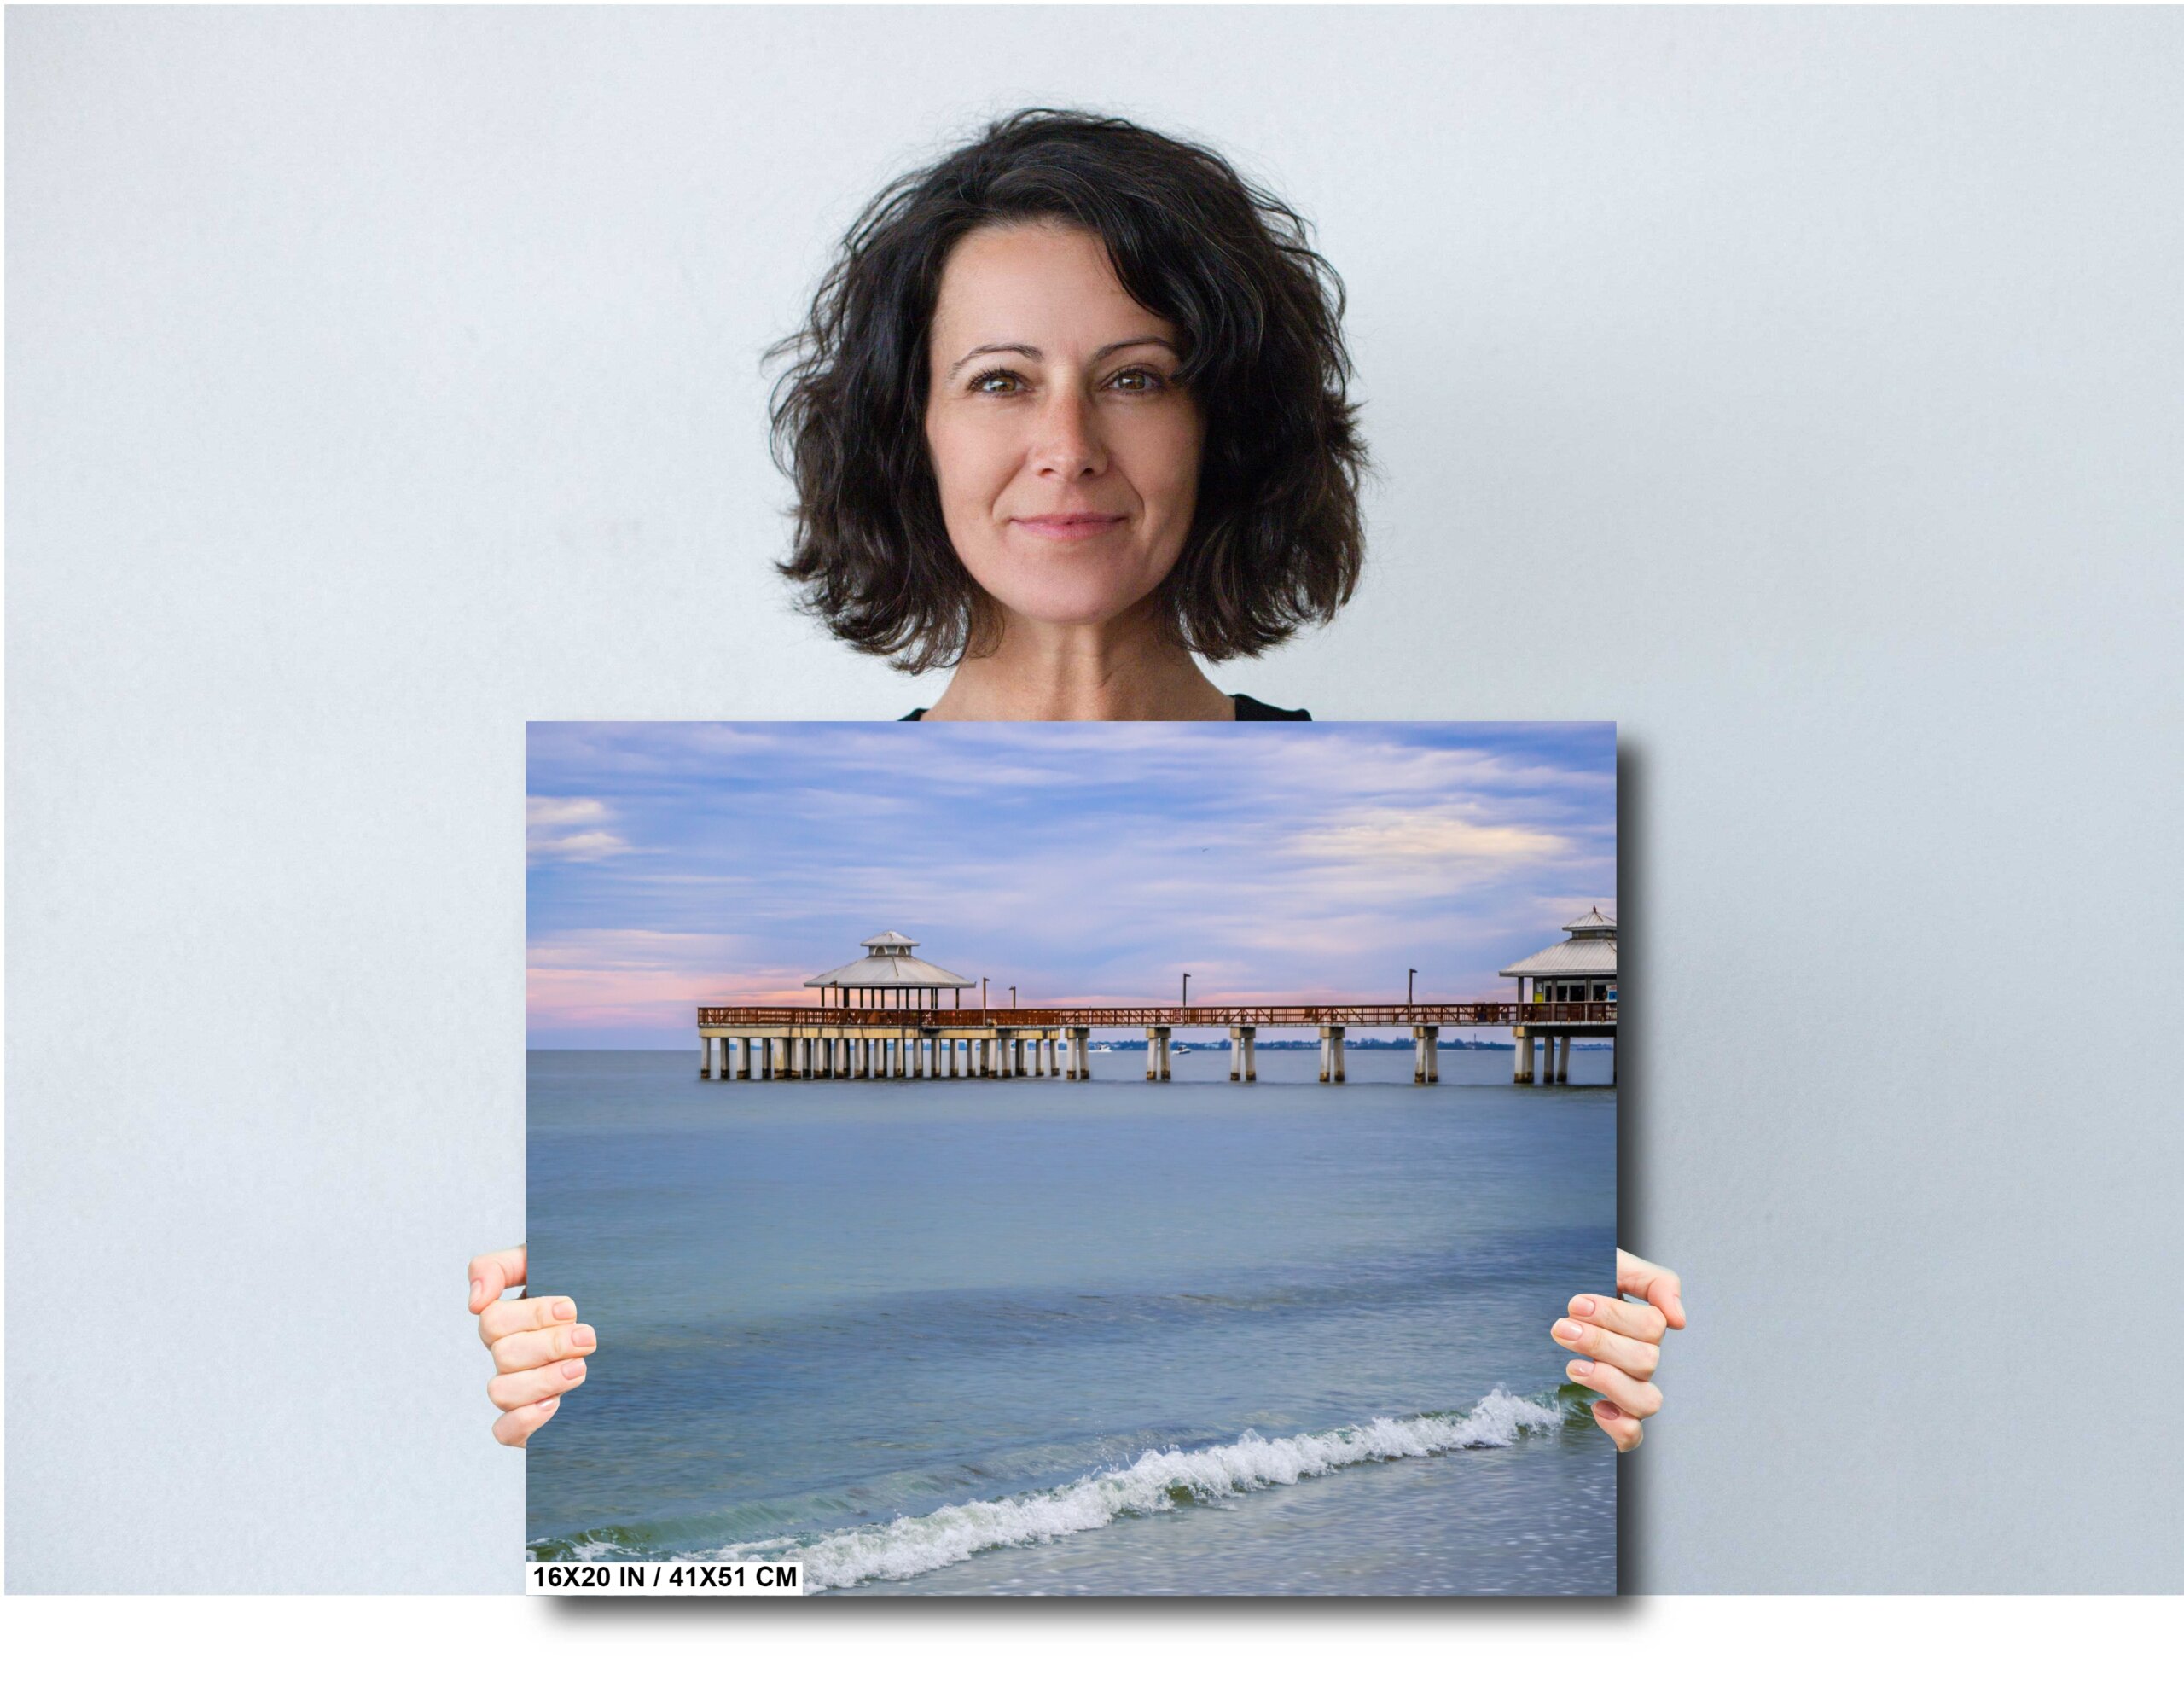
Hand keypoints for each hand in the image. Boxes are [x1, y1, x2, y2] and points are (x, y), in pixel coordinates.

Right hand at [468, 1244, 596, 1447]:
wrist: (627, 1327)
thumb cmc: (581, 1290)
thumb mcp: (544, 1264)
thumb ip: (499, 1268)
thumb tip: (475, 1302)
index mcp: (508, 1321)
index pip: (493, 1321)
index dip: (532, 1315)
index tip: (571, 1309)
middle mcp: (508, 1356)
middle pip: (503, 1355)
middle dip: (549, 1345)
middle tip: (587, 1338)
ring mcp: (517, 1389)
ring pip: (501, 1392)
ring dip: (543, 1380)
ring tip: (580, 1369)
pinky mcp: (528, 1422)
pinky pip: (503, 1431)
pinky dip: (524, 1420)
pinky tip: (554, 1404)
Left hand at [1553, 1248, 1684, 1451]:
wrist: (1546, 1292)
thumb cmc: (1584, 1280)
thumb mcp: (1616, 1264)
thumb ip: (1655, 1281)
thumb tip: (1678, 1320)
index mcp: (1645, 1325)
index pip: (1652, 1327)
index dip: (1614, 1316)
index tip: (1576, 1304)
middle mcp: (1642, 1358)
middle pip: (1646, 1362)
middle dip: (1600, 1343)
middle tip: (1563, 1328)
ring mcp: (1629, 1387)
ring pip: (1647, 1401)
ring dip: (1609, 1382)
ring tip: (1573, 1366)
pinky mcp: (1613, 1412)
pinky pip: (1632, 1435)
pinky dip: (1619, 1427)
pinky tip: (1596, 1407)